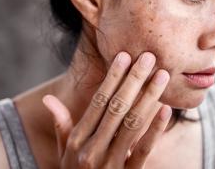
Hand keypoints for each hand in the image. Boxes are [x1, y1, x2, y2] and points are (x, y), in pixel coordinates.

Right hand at [42, 52, 171, 167]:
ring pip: (132, 123)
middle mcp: (92, 149)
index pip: (98, 101)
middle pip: (117, 107)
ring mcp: (110, 163)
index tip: (125, 56)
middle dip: (134, 80)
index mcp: (77, 139)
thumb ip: (61, 125)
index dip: (113, 78)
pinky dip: (155, 129)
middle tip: (149, 57)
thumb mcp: (64, 152)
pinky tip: (166, 110)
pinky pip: (144, 150)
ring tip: (162, 76)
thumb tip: (48, 98)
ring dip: (148, 97)